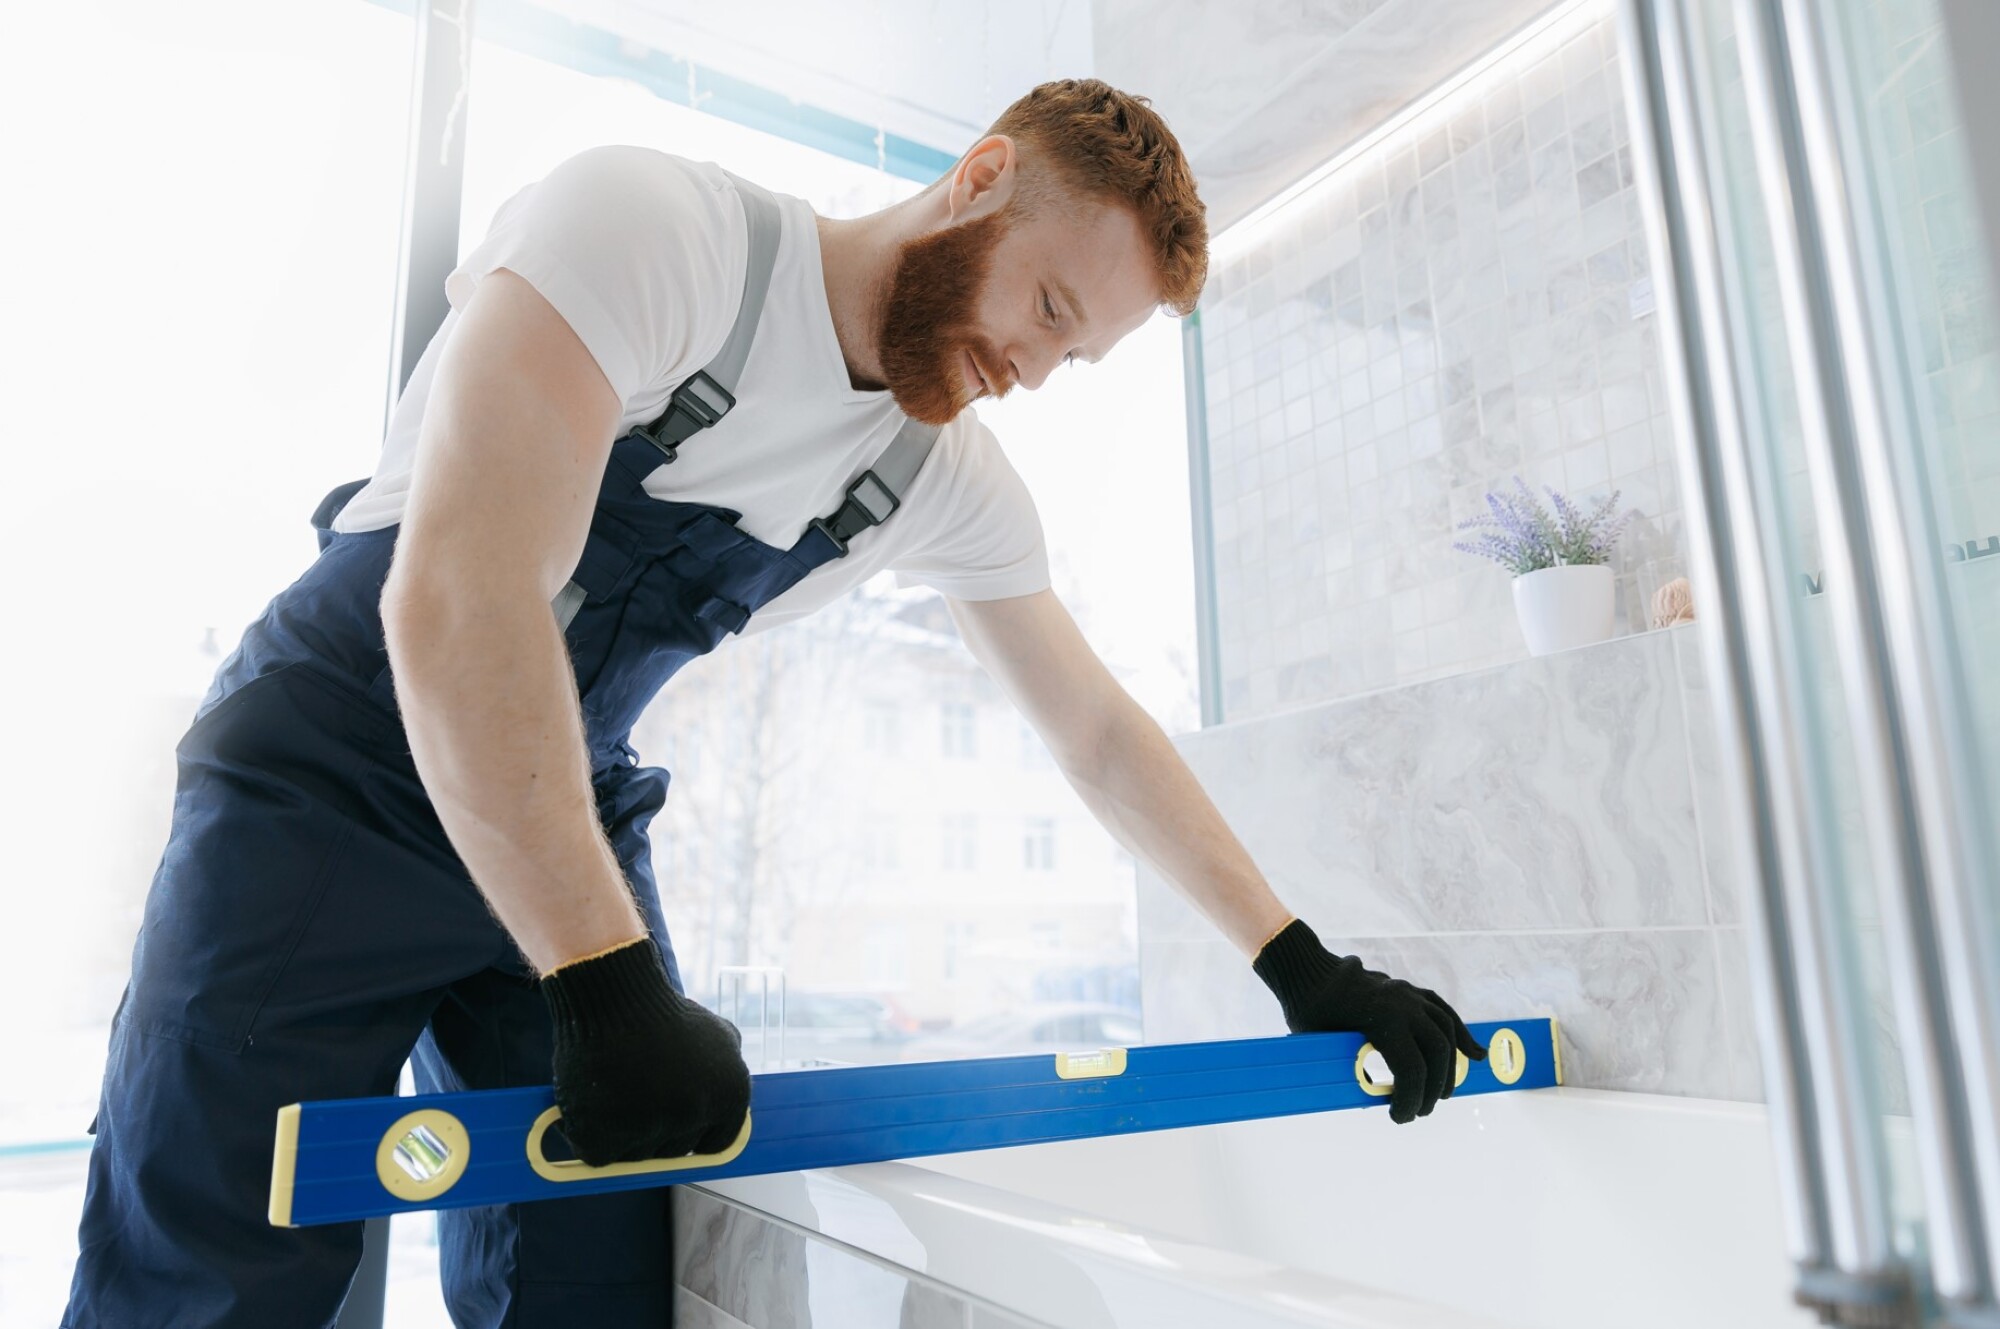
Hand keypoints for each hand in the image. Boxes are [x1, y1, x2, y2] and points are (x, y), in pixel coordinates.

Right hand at [539, 937, 751, 1165]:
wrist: (612, 996)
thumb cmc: (660, 1014)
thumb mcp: (717, 1035)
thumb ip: (729, 1074)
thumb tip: (729, 1115)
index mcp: (731, 1096)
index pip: (715, 1144)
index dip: (691, 1133)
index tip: (671, 1121)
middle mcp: (696, 1114)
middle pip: (674, 1151)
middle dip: (656, 1130)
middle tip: (636, 1095)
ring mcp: (651, 1127)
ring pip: (636, 1156)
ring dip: (622, 1134)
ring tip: (615, 1092)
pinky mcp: (604, 1137)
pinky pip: (600, 1155)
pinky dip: (591, 1136)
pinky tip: (592, 1105)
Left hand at [1252, 918, 1485, 1123]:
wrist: (1308, 971)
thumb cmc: (1309, 1011)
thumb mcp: (1322, 1047)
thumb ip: (1349, 1073)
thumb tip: (1370, 1104)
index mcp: (1381, 1017)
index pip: (1412, 1069)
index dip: (1410, 1099)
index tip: (1400, 1117)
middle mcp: (1402, 1003)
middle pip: (1436, 1051)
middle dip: (1434, 1087)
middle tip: (1421, 1109)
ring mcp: (1408, 994)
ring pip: (1445, 1031)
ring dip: (1450, 1065)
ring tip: (1443, 1092)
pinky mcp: (1410, 991)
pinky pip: (1443, 1012)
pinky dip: (1460, 1034)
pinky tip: (1474, 1053)